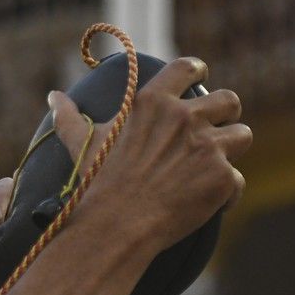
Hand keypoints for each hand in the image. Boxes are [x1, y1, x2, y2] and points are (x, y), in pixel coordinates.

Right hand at [51, 57, 251, 251]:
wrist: (116, 226)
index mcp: (154, 103)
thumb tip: (53, 96)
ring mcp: (209, 147)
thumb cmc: (95, 185)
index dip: (198, 71)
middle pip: (229, 100)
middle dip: (225, 114)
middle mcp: (186, 118)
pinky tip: (206, 204)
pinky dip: (225, 193)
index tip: (200, 78)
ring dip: (230, 151)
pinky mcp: (223, 178)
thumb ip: (69, 118)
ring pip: (242, 135)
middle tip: (213, 132)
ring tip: (211, 169)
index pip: (188, 68)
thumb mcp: (81, 146)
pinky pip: (237, 180)